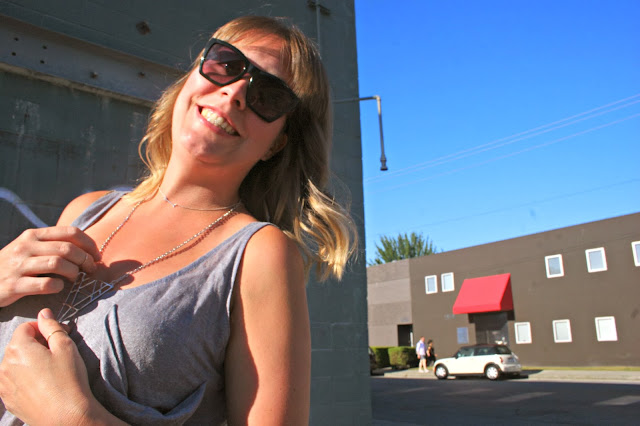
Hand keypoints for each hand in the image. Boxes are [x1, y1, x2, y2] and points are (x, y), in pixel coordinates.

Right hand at [0, 227, 99, 306]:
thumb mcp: (29, 248)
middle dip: (85, 259)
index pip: (70, 232)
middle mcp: (26, 246)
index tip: (97, 256)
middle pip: (67, 248)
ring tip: (75, 278)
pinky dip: (58, 286)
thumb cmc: (13, 265)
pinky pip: (45, 284)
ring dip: (73, 272)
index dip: (89, 244)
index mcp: (34, 235)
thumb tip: (86, 248)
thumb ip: (52, 244)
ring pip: (58, 263)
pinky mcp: (13, 285)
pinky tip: (59, 288)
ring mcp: (19, 265)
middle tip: (91, 269)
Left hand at [0, 309, 96, 424]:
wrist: (66, 417)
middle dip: (36, 344)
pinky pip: (13, 381)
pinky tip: (44, 384)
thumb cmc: (68, 380)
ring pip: (14, 363)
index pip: (25, 328)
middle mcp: (5, 365)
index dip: (43, 328)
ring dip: (29, 361)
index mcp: (18, 349)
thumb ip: (52, 326)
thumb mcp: (66, 347)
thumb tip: (43, 313)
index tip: (58, 336)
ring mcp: (4, 385)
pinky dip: (25, 378)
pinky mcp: (8, 400)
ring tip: (51, 370)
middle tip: (57, 352)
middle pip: (18, 345)